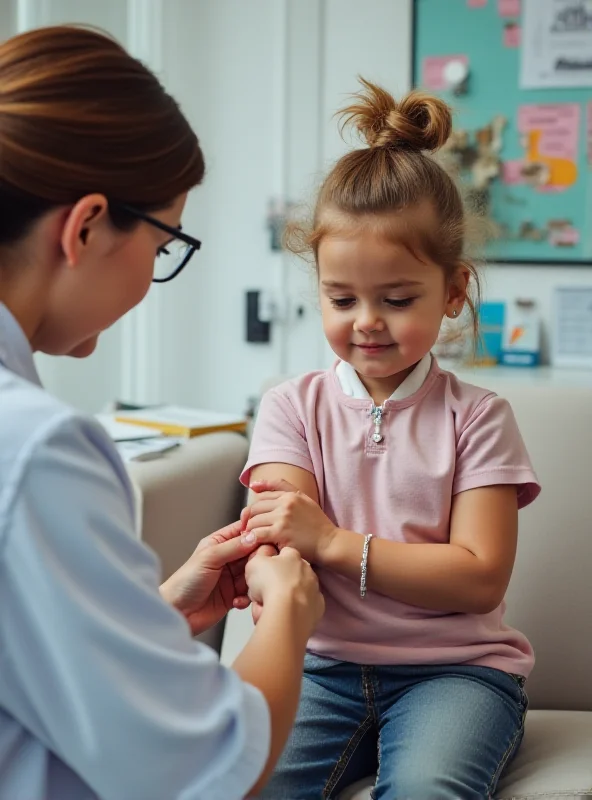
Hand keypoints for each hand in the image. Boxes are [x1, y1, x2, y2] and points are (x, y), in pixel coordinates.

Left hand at [160, 521, 258, 635]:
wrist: (177, 613)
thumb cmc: (184, 583)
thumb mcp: (209, 558)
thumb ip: (233, 547)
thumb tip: (254, 537)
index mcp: (218, 543)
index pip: (243, 531)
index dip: (256, 533)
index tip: (268, 536)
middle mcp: (226, 558)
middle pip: (252, 551)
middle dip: (258, 558)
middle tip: (259, 565)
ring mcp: (231, 577)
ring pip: (254, 572)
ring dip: (254, 579)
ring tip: (249, 586)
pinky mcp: (234, 595)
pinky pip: (250, 591)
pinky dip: (248, 596)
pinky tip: (237, 601)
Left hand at [244, 478, 336, 563]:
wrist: (329, 542)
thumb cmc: (317, 524)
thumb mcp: (304, 498)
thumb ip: (282, 488)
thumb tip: (254, 484)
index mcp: (290, 495)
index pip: (261, 497)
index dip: (253, 509)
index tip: (251, 518)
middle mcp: (285, 504)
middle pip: (254, 508)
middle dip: (247, 520)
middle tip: (247, 530)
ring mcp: (283, 518)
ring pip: (253, 521)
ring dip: (249, 531)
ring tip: (251, 539)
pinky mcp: (280, 533)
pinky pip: (257, 534)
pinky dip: (252, 539)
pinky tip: (254, 545)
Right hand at [245, 546, 324, 634]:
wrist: (287, 612)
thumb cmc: (271, 585)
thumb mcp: (255, 563)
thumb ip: (260, 557)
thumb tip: (263, 556)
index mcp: (292, 556)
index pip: (283, 553)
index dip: (272, 562)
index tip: (263, 572)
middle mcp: (307, 570)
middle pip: (290, 574)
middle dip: (278, 582)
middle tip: (264, 592)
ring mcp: (314, 588)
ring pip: (297, 592)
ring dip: (285, 597)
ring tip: (271, 607)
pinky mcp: (317, 607)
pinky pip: (304, 607)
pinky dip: (295, 610)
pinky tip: (284, 614)